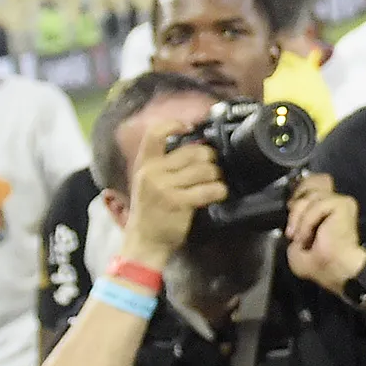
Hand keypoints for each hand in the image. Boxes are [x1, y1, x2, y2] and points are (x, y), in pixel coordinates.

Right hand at [120, 137, 225, 264]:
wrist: (145, 241)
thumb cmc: (151, 210)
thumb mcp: (149, 181)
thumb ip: (166, 164)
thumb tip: (198, 146)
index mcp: (145, 164)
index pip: (155, 133)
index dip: (174, 124)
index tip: (189, 127)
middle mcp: (153, 173)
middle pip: (192, 151)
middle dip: (209, 157)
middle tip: (213, 166)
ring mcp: (165, 188)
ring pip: (204, 169)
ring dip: (216, 175)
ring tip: (215, 181)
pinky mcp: (178, 203)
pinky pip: (208, 189)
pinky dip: (219, 190)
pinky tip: (220, 193)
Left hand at [285, 174, 365, 290]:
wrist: (335, 269)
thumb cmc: (320, 264)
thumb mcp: (296, 245)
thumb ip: (295, 226)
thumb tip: (291, 214)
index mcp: (326, 212)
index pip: (310, 189)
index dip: (296, 197)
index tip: (289, 218)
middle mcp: (334, 204)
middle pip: (308, 189)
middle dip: (295, 210)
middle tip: (292, 232)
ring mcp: (340, 203)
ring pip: (311, 196)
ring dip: (300, 219)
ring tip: (301, 238)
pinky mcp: (343, 204)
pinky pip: (318, 204)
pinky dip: (308, 221)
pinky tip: (308, 235)